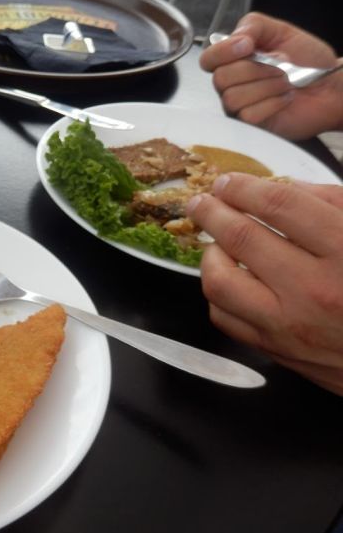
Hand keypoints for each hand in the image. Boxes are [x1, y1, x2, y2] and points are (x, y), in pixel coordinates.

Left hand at [186, 173, 342, 394]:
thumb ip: (334, 205)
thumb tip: (286, 187)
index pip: (280, 205)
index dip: (246, 187)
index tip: (229, 181)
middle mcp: (314, 290)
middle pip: (241, 237)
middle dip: (213, 211)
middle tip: (202, 201)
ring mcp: (290, 325)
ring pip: (220, 282)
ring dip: (210, 254)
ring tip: (216, 241)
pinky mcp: (276, 351)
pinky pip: (225, 317)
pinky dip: (219, 293)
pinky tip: (230, 278)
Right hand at [199, 12, 342, 139]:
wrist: (330, 86)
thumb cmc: (307, 61)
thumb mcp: (282, 31)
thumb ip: (254, 25)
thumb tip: (236, 38)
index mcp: (233, 60)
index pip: (208, 58)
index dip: (223, 52)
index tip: (248, 46)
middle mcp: (231, 84)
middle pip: (220, 78)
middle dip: (256, 69)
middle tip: (280, 66)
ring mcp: (238, 106)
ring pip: (233, 97)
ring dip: (267, 86)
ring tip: (286, 82)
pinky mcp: (250, 125)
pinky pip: (248, 114)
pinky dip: (273, 103)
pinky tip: (286, 99)